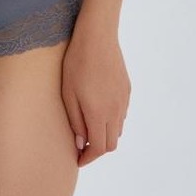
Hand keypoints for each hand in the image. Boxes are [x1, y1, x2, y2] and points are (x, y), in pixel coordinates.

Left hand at [60, 25, 130, 167]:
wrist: (97, 36)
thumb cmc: (77, 63)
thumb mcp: (68, 93)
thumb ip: (76, 121)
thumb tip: (81, 143)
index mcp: (99, 114)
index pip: (99, 148)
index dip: (88, 157)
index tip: (78, 158)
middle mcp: (115, 111)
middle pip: (111, 143)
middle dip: (97, 149)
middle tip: (82, 145)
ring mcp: (123, 100)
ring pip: (118, 129)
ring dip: (105, 134)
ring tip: (89, 127)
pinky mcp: (126, 89)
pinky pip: (122, 113)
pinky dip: (112, 120)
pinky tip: (99, 109)